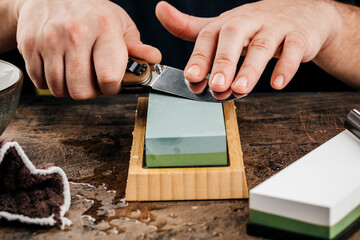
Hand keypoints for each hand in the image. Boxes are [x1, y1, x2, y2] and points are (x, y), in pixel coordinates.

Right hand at [16, 0, 160, 99]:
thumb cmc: (91, 12)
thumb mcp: (120, 24)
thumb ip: (136, 47)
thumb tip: (153, 59)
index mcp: (104, 28)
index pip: (109, 78)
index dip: (112, 88)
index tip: (111, 82)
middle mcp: (75, 33)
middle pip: (81, 91)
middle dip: (91, 91)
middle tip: (92, 78)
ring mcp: (49, 40)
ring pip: (60, 90)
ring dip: (70, 88)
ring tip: (77, 71)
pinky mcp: (29, 46)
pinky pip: (41, 83)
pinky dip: (51, 82)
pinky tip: (60, 67)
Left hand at [156, 0, 340, 98]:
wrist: (301, 14)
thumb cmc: (254, 25)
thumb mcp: (222, 26)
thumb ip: (192, 27)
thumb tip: (160, 10)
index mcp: (228, 22)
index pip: (209, 37)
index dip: (199, 58)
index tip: (191, 78)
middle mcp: (249, 21)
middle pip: (234, 36)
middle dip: (223, 62)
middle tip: (216, 86)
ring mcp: (275, 27)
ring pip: (263, 45)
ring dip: (251, 68)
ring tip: (240, 88)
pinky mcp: (299, 36)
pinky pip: (294, 49)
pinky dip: (286, 66)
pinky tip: (277, 83)